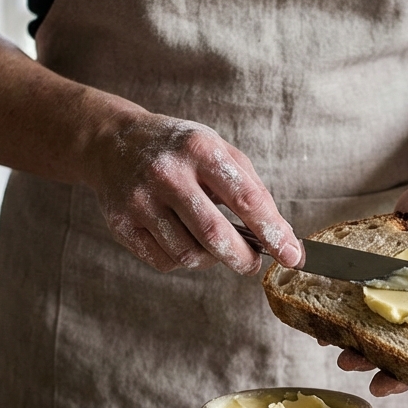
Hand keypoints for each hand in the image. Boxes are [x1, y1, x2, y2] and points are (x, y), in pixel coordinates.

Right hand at [82, 111, 302, 273]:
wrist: (113, 143)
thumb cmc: (179, 150)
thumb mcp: (218, 150)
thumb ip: (251, 189)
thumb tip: (282, 237)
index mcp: (200, 150)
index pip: (246, 199)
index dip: (274, 232)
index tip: (293, 255)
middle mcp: (168, 173)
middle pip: (215, 235)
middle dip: (243, 258)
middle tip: (253, 264)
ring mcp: (140, 200)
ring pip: (188, 255)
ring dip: (212, 260)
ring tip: (215, 246)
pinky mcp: (121, 224)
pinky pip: (164, 262)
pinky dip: (183, 261)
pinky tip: (185, 242)